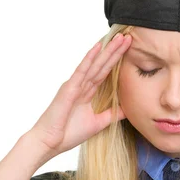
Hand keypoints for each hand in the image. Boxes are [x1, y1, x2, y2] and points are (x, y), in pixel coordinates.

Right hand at [28, 33, 131, 157]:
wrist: (50, 143)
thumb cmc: (69, 133)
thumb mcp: (99, 123)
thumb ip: (113, 114)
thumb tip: (129, 109)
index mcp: (88, 92)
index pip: (106, 72)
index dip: (117, 60)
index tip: (128, 48)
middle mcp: (82, 85)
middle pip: (102, 64)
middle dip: (115, 51)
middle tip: (128, 37)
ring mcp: (75, 84)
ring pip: (95, 64)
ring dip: (107, 50)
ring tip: (119, 38)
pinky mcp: (69, 88)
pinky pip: (82, 70)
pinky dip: (90, 58)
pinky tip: (98, 47)